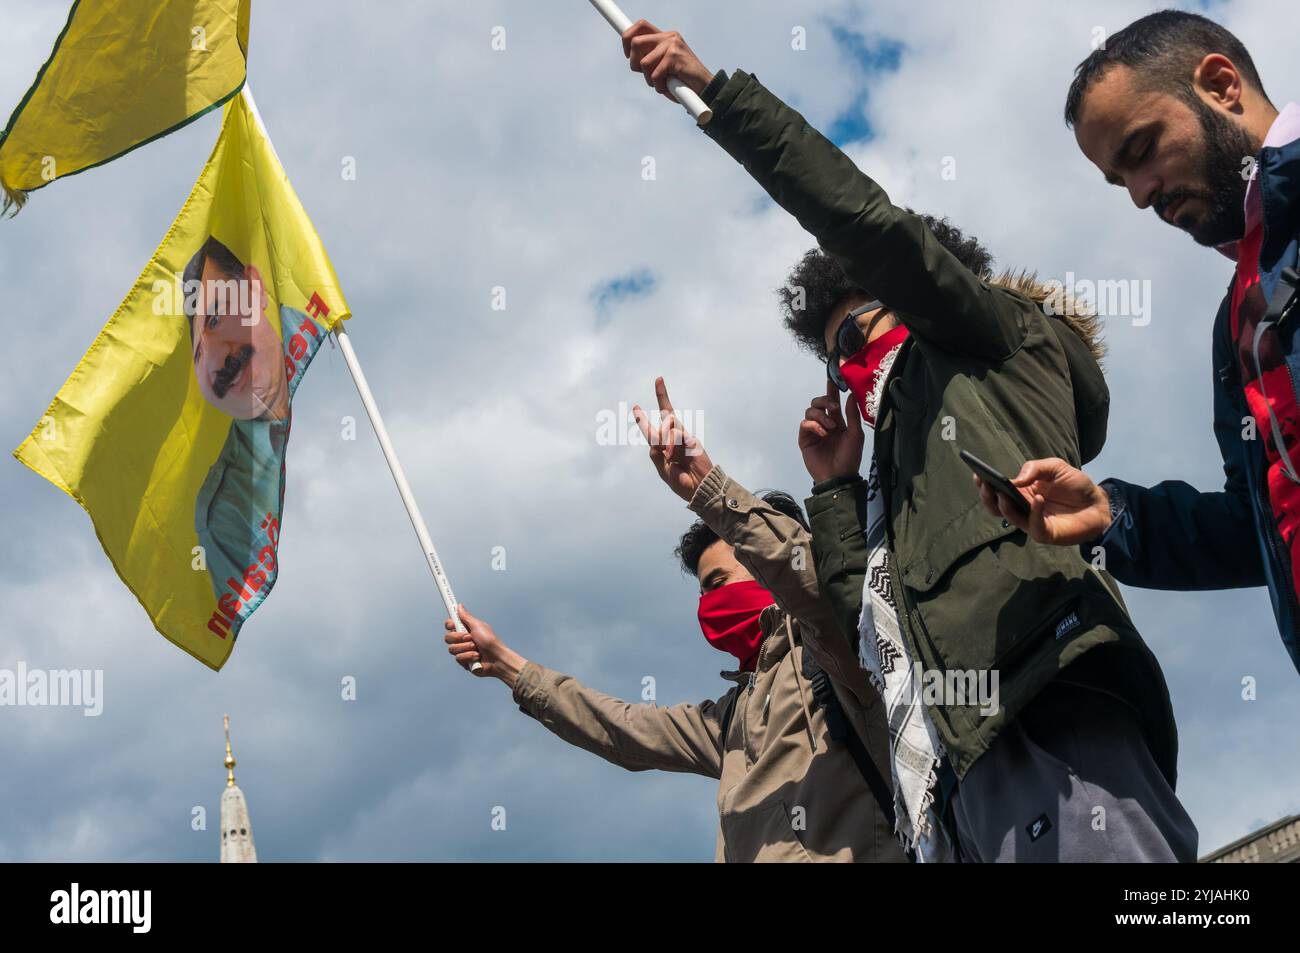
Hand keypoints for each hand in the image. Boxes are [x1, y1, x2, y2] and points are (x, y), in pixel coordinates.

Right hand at [444, 605, 525, 686]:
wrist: (496, 658)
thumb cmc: (490, 641)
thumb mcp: (478, 626)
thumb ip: (466, 617)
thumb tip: (459, 605)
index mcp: (465, 629)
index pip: (449, 625)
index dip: (450, 624)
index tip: (454, 624)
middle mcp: (461, 640)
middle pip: (447, 637)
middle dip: (458, 638)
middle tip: (470, 637)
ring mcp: (462, 650)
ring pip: (452, 649)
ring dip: (466, 648)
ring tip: (477, 648)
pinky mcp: (463, 661)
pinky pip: (458, 658)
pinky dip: (469, 656)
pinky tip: (477, 656)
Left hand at [621, 20, 713, 100]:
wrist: (705, 88)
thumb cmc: (683, 81)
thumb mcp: (664, 67)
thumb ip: (651, 58)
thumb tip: (630, 56)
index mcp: (665, 37)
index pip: (640, 26)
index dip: (627, 38)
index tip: (627, 55)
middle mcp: (669, 37)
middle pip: (635, 42)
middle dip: (634, 63)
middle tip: (645, 74)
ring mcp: (672, 45)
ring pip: (644, 62)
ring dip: (649, 79)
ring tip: (661, 84)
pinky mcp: (674, 56)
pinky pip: (655, 74)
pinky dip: (659, 86)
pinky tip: (668, 88)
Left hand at [634, 377, 713, 502]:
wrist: (700, 489)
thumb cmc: (682, 483)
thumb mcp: (664, 472)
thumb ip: (657, 457)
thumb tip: (654, 442)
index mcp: (662, 449)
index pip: (651, 431)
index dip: (643, 419)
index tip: (635, 406)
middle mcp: (672, 440)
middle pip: (664, 417)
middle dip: (658, 400)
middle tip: (656, 383)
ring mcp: (683, 438)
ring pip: (667, 424)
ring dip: (665, 439)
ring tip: (670, 456)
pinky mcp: (691, 439)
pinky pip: (676, 433)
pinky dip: (672, 443)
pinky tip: (675, 455)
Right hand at [798, 381, 864, 482]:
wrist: (838, 477)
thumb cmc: (850, 457)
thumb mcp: (856, 435)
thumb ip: (852, 415)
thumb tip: (851, 395)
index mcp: (838, 421)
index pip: (833, 401)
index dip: (831, 389)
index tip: (832, 376)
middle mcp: (825, 423)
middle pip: (818, 402)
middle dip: (825, 401)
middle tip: (834, 408)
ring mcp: (813, 430)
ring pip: (810, 411)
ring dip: (821, 415)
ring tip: (830, 427)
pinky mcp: (804, 438)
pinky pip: (804, 424)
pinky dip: (814, 425)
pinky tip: (823, 433)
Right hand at [974, 457, 1111, 544]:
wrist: (1098, 503)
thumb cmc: (1075, 485)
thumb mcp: (1055, 467)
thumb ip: (1034, 468)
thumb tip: (1014, 480)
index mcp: (1020, 492)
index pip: (996, 490)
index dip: (984, 484)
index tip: (977, 474)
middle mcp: (1022, 508)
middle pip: (996, 507)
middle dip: (987, 497)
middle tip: (985, 484)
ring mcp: (1031, 522)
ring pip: (1010, 518)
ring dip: (1004, 506)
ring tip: (1003, 492)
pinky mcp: (1045, 533)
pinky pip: (1033, 525)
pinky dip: (1033, 512)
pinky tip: (1037, 499)